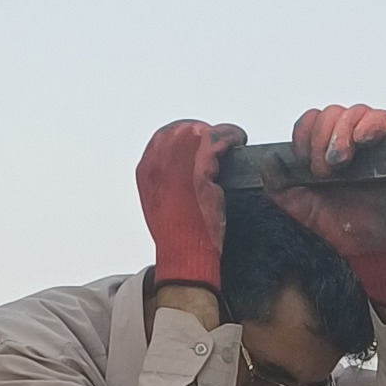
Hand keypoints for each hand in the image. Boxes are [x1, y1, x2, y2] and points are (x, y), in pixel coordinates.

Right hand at [136, 118, 245, 293]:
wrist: (184, 256)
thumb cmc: (179, 236)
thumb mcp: (165, 202)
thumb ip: (170, 180)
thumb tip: (187, 168)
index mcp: (146, 169)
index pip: (167, 136)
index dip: (189, 135)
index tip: (205, 140)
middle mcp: (158, 162)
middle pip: (184, 130)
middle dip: (206, 133)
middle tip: (223, 141)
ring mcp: (177, 165)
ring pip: (202, 132)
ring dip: (222, 134)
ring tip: (233, 140)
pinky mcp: (200, 170)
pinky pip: (219, 139)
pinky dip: (232, 136)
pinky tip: (239, 140)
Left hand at [264, 103, 385, 309]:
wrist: (367, 244)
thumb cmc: (338, 222)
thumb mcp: (298, 206)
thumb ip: (277, 185)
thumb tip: (268, 160)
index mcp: (321, 149)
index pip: (310, 121)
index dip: (303, 135)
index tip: (303, 160)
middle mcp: (345, 140)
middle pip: (330, 113)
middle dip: (321, 139)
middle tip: (325, 170)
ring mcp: (369, 140)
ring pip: (354, 113)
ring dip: (343, 135)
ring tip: (342, 163)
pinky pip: (385, 119)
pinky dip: (372, 125)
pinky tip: (363, 140)